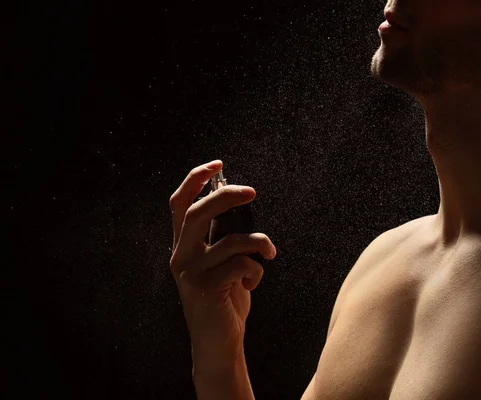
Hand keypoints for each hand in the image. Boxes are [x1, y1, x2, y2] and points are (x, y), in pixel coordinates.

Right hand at [169, 160, 276, 370]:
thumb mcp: (219, 264)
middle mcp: (180, 255)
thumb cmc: (224, 299)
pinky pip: (241, 264)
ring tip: (269, 253)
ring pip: (231, 240)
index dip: (194, 180)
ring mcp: (191, 272)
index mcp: (182, 245)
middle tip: (252, 192)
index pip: (179, 204)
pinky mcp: (206, 287)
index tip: (218, 164)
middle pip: (198, 212)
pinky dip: (256, 270)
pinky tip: (252, 283)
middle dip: (226, 196)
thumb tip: (236, 204)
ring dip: (259, 243)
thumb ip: (220, 238)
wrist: (218, 342)